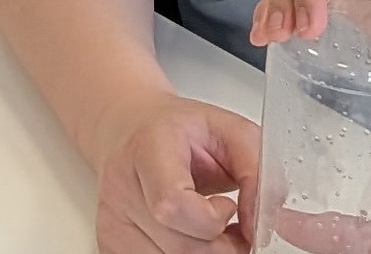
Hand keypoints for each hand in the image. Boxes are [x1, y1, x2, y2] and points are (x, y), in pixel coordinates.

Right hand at [83, 93, 259, 253]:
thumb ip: (256, 171)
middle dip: (220, 246)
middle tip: (235, 230)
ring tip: (214, 233)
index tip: (228, 207)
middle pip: (176, 244)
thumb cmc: (182, 130)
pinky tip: (191, 239)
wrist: (133, 129)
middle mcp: (122, 183)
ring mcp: (111, 215)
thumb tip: (261, 223)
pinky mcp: (109, 240)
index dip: (210, 219)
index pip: (170, 203)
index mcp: (148, 146)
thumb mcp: (232, 131)